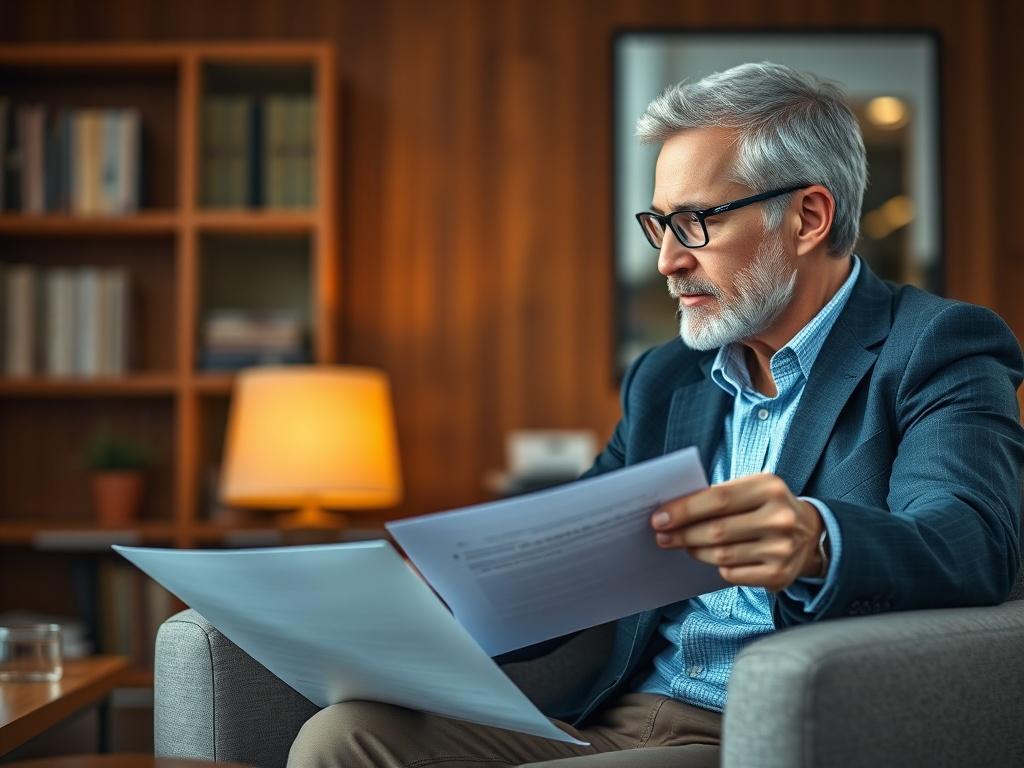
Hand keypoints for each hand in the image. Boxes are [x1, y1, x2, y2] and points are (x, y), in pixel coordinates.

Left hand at [650, 473, 823, 591]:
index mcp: (769, 487)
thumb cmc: (765, 507)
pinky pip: (732, 574)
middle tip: (661, 536)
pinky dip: (718, 567)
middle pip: (717, 530)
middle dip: (683, 535)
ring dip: (696, 551)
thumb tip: (671, 513)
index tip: (658, 518)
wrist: (810, 533)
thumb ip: (717, 497)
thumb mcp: (750, 490)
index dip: (684, 510)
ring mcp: (782, 549)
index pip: (718, 499)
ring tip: (683, 545)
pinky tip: (714, 559)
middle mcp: (780, 518)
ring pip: (722, 555)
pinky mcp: (779, 575)